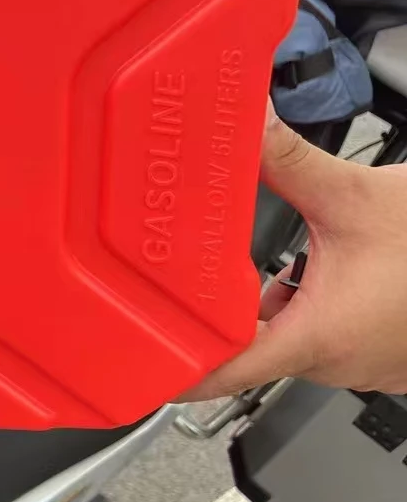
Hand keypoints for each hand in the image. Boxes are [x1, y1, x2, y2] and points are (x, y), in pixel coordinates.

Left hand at [187, 111, 406, 398]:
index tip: (129, 363)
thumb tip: (245, 127)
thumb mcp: (359, 196)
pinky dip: (295, 306)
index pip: (220, 374)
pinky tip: (294, 271)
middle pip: (242, 349)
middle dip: (205, 314)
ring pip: (280, 338)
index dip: (169, 370)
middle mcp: (331, 361)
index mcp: (317, 337)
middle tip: (163, 282)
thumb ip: (290, 162)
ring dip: (255, 307)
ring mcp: (354, 362)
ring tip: (221, 272)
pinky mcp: (371, 352)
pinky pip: (315, 333)